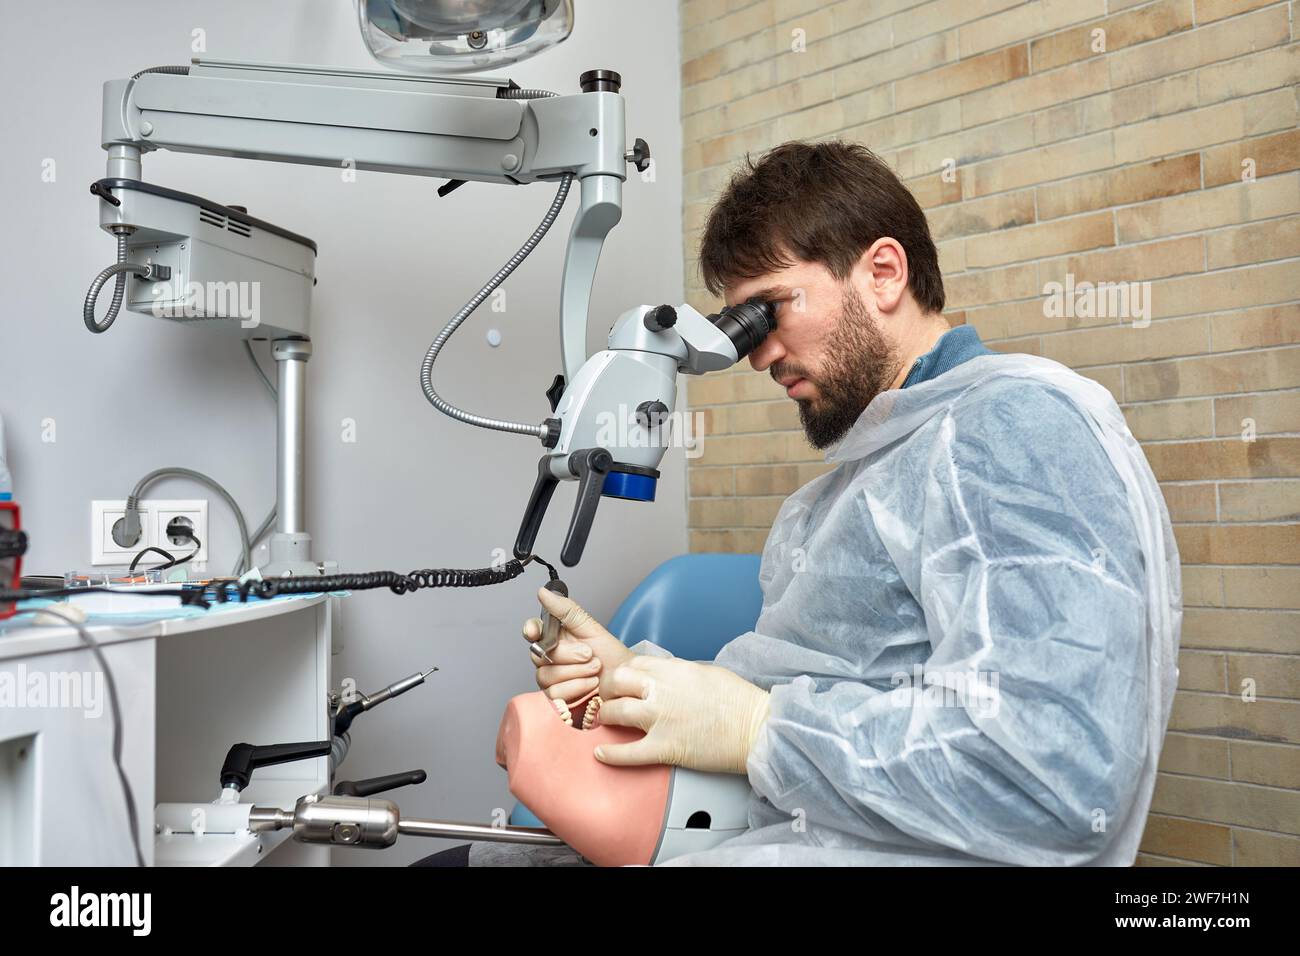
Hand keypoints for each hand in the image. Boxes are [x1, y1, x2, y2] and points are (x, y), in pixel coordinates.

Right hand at [521, 587, 633, 702]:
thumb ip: (566, 610)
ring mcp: (552, 680)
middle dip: (568, 654)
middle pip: (539, 655)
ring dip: (576, 672)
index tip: (535, 631)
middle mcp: (550, 659)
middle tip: (589, 654)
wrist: (627, 683)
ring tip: (594, 670)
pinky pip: (554, 693)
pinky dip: (576, 688)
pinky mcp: (558, 700)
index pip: (533, 631)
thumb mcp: (591, 628)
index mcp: (556, 638)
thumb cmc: (612, 656)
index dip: (531, 630)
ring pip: (546, 676)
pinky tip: (590, 685)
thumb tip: (544, 593)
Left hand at [595, 656, 770, 774]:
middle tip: (607, 700)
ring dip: (606, 717)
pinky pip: (629, 752)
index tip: (621, 684)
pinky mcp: (665, 747)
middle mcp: (662, 690)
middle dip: (607, 691)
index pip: (633, 664)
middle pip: (616, 683)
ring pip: (617, 713)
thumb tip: (663, 677)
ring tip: (603, 721)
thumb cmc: (739, 701)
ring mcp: (661, 719)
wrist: (756, 729)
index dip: (623, 675)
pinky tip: (601, 753)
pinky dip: (611, 754)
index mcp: (673, 670)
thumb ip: (679, 673)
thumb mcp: (707, 672)